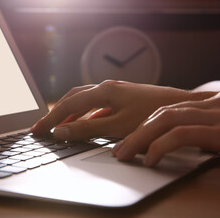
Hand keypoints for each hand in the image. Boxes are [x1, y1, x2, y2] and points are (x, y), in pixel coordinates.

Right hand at [31, 80, 214, 140]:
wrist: (182, 106)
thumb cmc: (153, 115)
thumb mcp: (118, 126)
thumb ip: (88, 129)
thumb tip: (61, 131)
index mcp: (103, 90)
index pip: (68, 105)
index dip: (50, 118)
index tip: (37, 130)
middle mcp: (106, 87)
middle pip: (72, 98)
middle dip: (55, 113)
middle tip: (42, 127)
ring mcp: (113, 92)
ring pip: (83, 101)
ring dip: (68, 114)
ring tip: (57, 126)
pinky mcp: (120, 98)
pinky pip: (94, 106)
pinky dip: (83, 116)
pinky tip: (82, 125)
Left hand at [112, 89, 219, 165]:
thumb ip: (211, 128)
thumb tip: (189, 140)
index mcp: (213, 102)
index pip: (169, 108)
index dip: (146, 123)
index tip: (129, 137)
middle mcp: (213, 103)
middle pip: (162, 112)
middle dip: (136, 131)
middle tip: (119, 148)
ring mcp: (218, 115)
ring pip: (166, 118)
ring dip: (139, 137)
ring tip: (124, 154)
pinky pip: (182, 135)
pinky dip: (160, 146)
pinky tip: (150, 160)